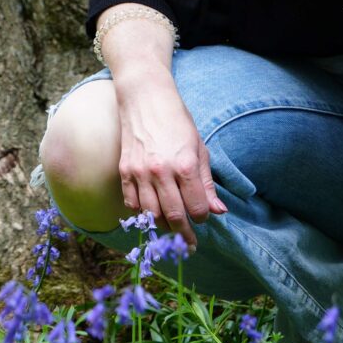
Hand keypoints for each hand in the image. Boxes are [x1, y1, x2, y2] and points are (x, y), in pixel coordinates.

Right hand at [114, 71, 226, 250]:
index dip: (202, 217)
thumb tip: (218, 211)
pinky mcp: (125, 170)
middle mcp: (161, 171)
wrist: (145, 98)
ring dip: (163, 226)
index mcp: (185, 165)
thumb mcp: (199, 148)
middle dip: (184, 234)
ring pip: (151, 215)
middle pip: (174, 217)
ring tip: (171, 228)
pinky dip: (142, 212)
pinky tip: (151, 211)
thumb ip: (206, 183)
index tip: (203, 217)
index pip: (196, 208)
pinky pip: (131, 203)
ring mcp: (140, 172)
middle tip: (189, 244)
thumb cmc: (177, 121)